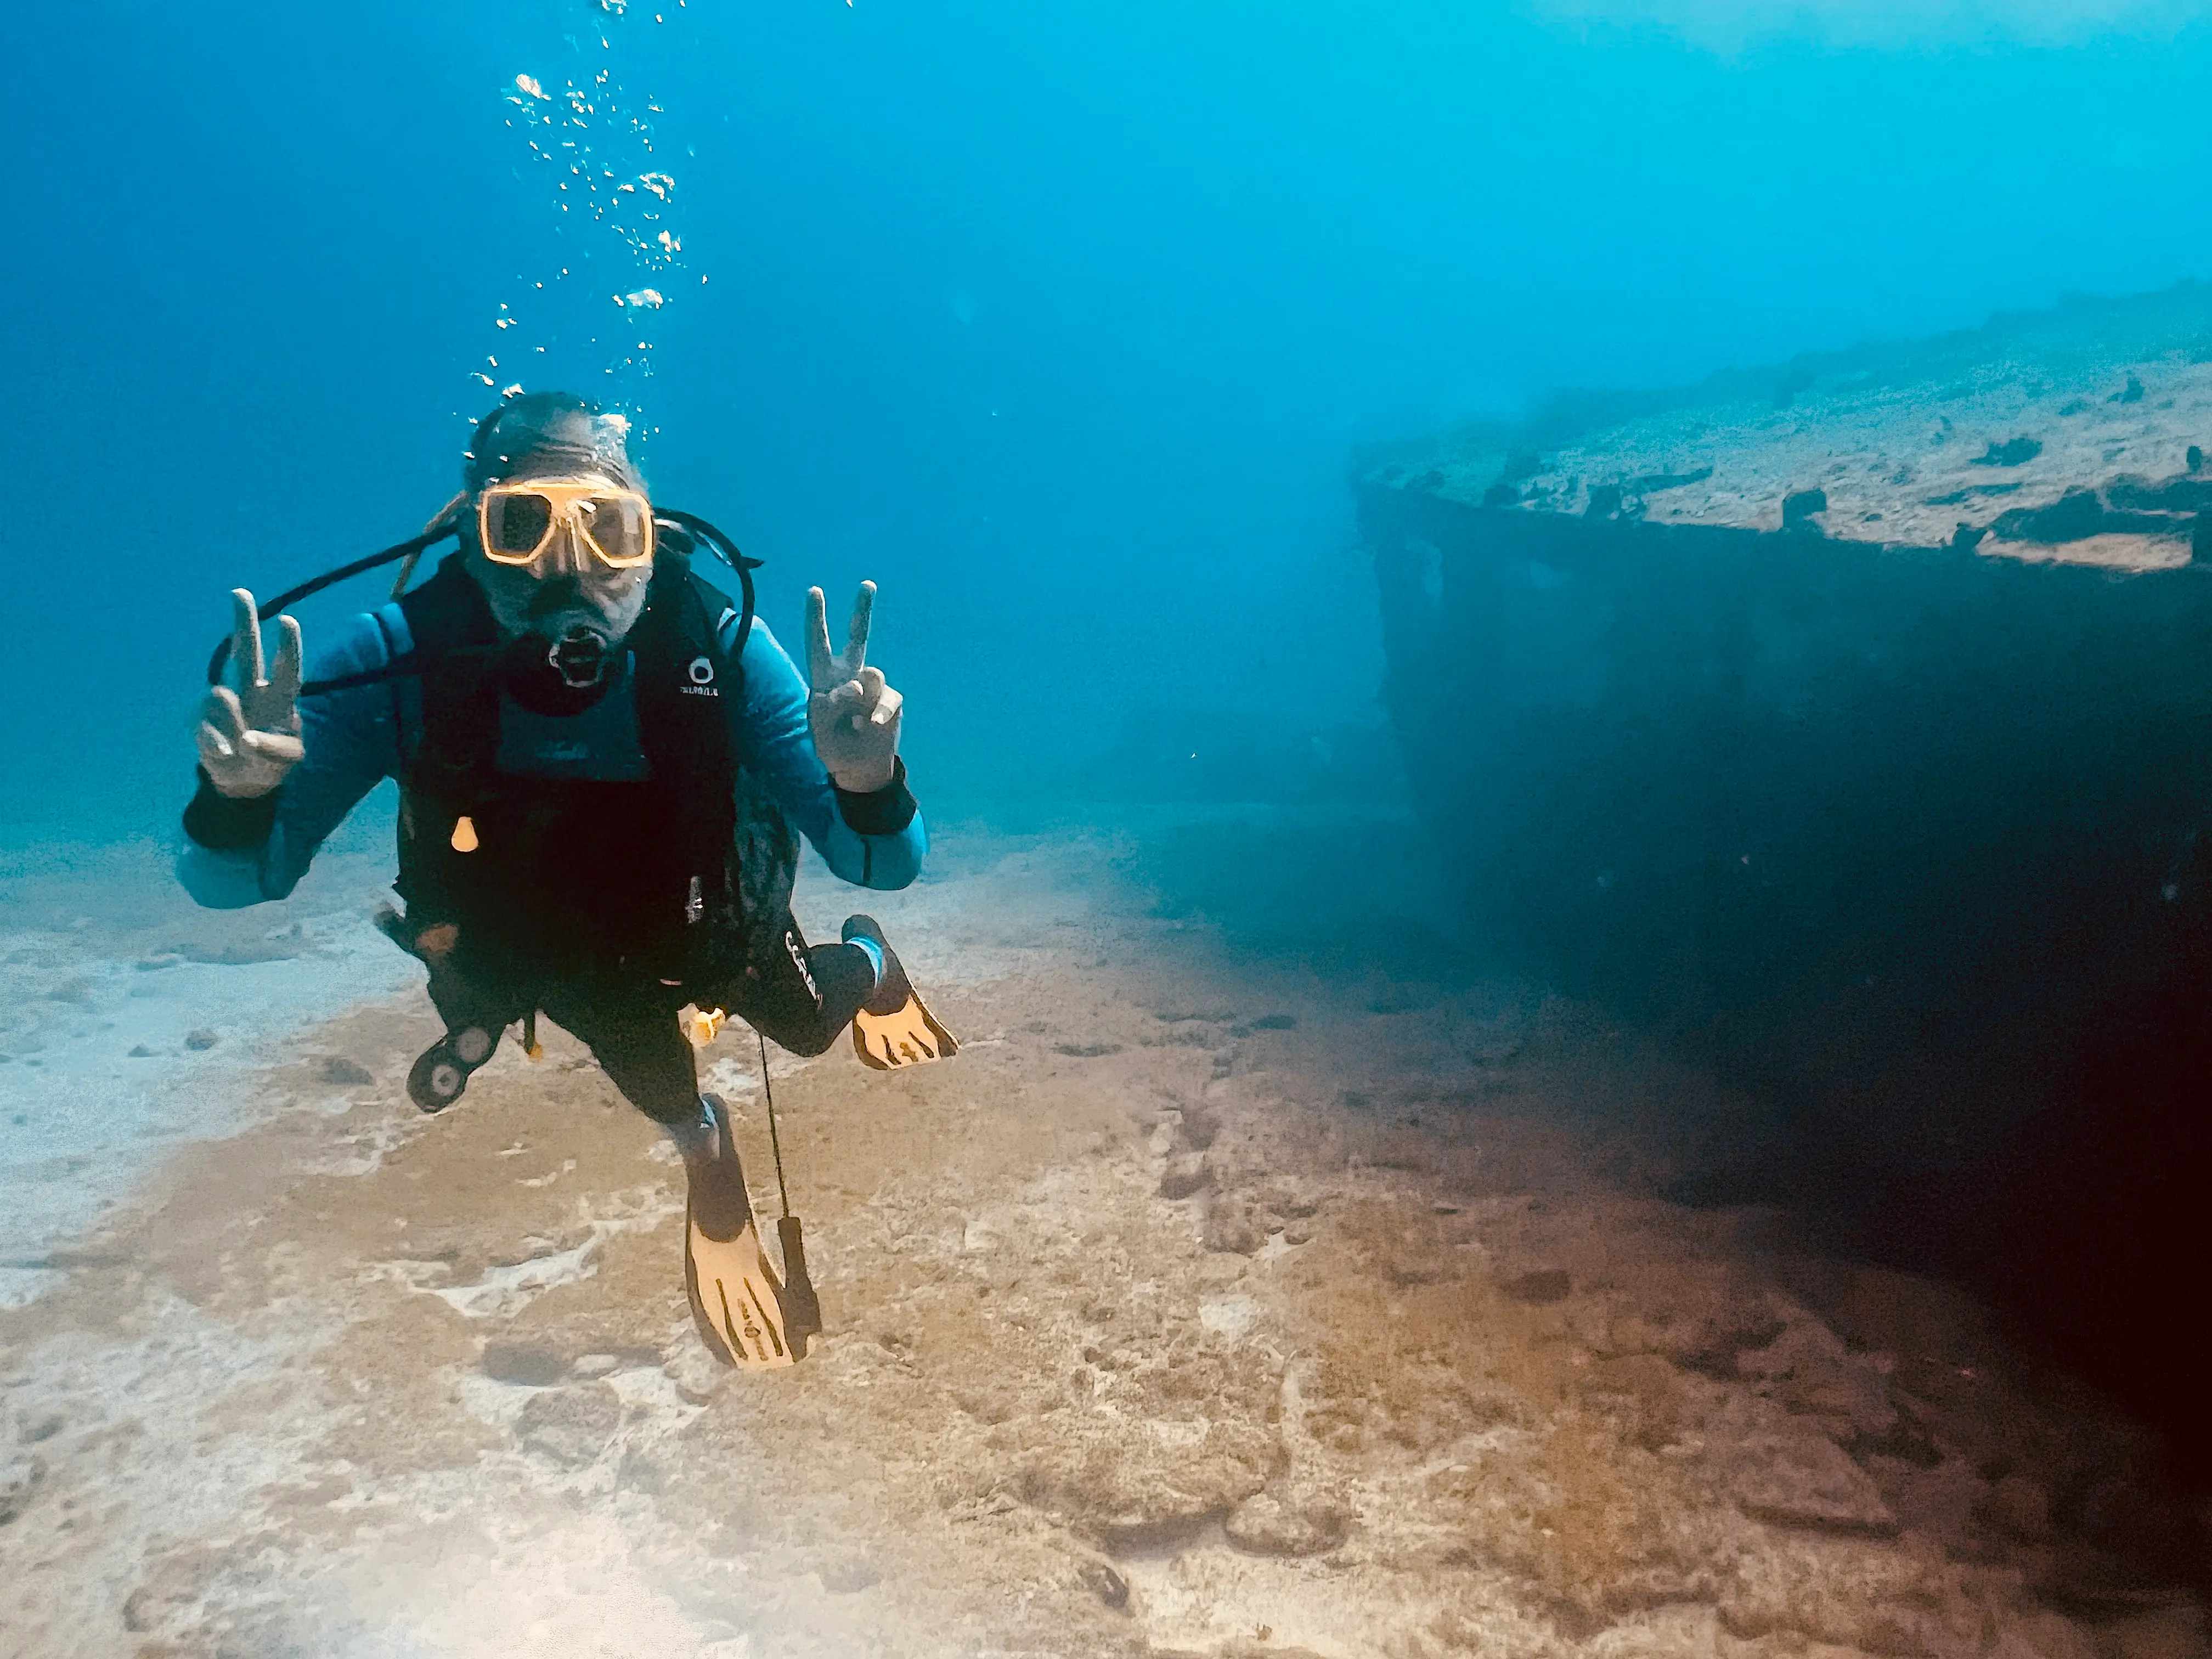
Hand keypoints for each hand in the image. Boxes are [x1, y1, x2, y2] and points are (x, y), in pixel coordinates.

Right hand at [196, 589, 303, 798]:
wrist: (244, 781)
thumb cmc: (273, 762)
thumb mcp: (288, 760)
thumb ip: (273, 750)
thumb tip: (246, 739)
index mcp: (281, 696)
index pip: (288, 668)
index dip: (288, 646)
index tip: (287, 620)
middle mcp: (253, 691)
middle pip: (247, 651)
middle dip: (243, 622)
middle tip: (240, 591)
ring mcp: (225, 702)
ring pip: (220, 696)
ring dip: (230, 722)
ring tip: (241, 744)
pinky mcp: (202, 719)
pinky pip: (206, 727)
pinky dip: (215, 743)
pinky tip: (224, 752)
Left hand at [805, 580, 901, 793]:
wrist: (859, 768)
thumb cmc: (832, 746)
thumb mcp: (819, 728)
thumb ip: (830, 704)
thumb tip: (856, 685)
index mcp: (824, 678)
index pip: (818, 643)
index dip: (816, 618)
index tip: (815, 590)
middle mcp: (850, 676)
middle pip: (858, 637)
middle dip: (862, 609)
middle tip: (867, 583)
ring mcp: (872, 688)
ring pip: (872, 674)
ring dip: (863, 696)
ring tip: (857, 722)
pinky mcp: (890, 701)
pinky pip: (887, 699)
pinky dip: (878, 714)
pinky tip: (871, 727)